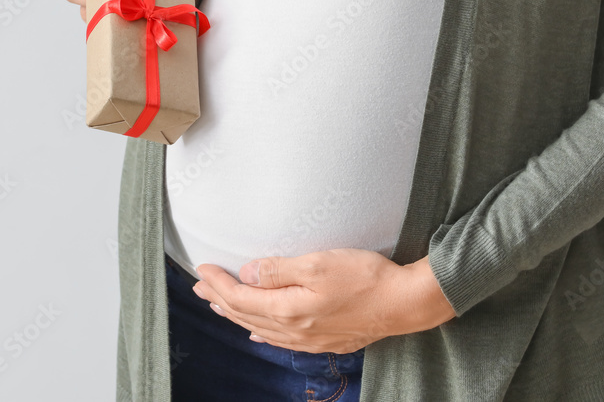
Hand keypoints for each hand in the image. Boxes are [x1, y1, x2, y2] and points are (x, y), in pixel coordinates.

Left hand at [191, 248, 455, 353]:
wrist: (404, 303)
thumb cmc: (365, 278)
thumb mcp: (318, 263)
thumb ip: (279, 270)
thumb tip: (246, 273)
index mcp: (289, 310)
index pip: (241, 297)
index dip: (218, 282)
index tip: (202, 268)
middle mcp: (294, 330)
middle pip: (246, 314)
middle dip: (219, 298)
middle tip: (199, 286)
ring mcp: (309, 339)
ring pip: (260, 328)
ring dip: (236, 314)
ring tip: (219, 304)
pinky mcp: (324, 340)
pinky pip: (281, 340)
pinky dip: (261, 331)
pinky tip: (257, 331)